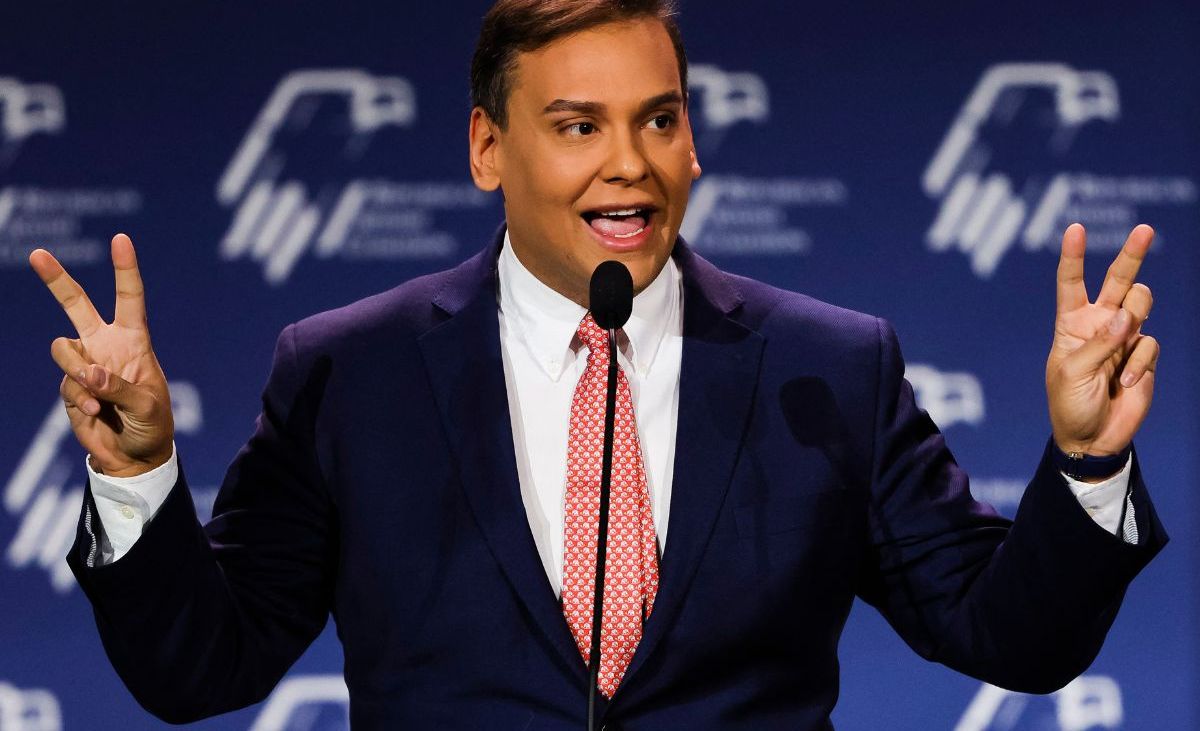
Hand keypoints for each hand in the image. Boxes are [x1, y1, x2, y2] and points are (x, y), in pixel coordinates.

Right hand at [29, 233, 173, 476]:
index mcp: (134, 341)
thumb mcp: (148, 407)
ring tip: (97, 396)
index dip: (125, 269)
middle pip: (76, 305)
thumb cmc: (152, 425)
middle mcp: (105, 346)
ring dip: (77, 370)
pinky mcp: (70, 387)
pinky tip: (95, 413)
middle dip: (56, 280)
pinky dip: (80, 398)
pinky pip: (66, 383)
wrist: (135, 456)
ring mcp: (84, 365)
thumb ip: (119, 387)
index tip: (121, 239)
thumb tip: (90, 371)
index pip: (129, 298)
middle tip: (38, 254)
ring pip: (63, 349)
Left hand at [1046, 223, 1158, 456]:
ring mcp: (1124, 338)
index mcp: (1070, 324)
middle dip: (1132, 254)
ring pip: (1141, 306)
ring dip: (1135, 319)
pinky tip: (1125, 384)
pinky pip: (1149, 344)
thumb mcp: (1072, 374)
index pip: (1071, 284)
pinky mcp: (1144, 356)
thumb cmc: (1070, 404)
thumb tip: (1127, 317)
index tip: (1075, 228)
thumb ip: (1098, 344)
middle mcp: (1099, 324)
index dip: (1073, 257)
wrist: (1092, 437)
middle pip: (1118, 281)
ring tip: (1121, 347)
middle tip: (1144, 229)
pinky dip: (1139, 364)